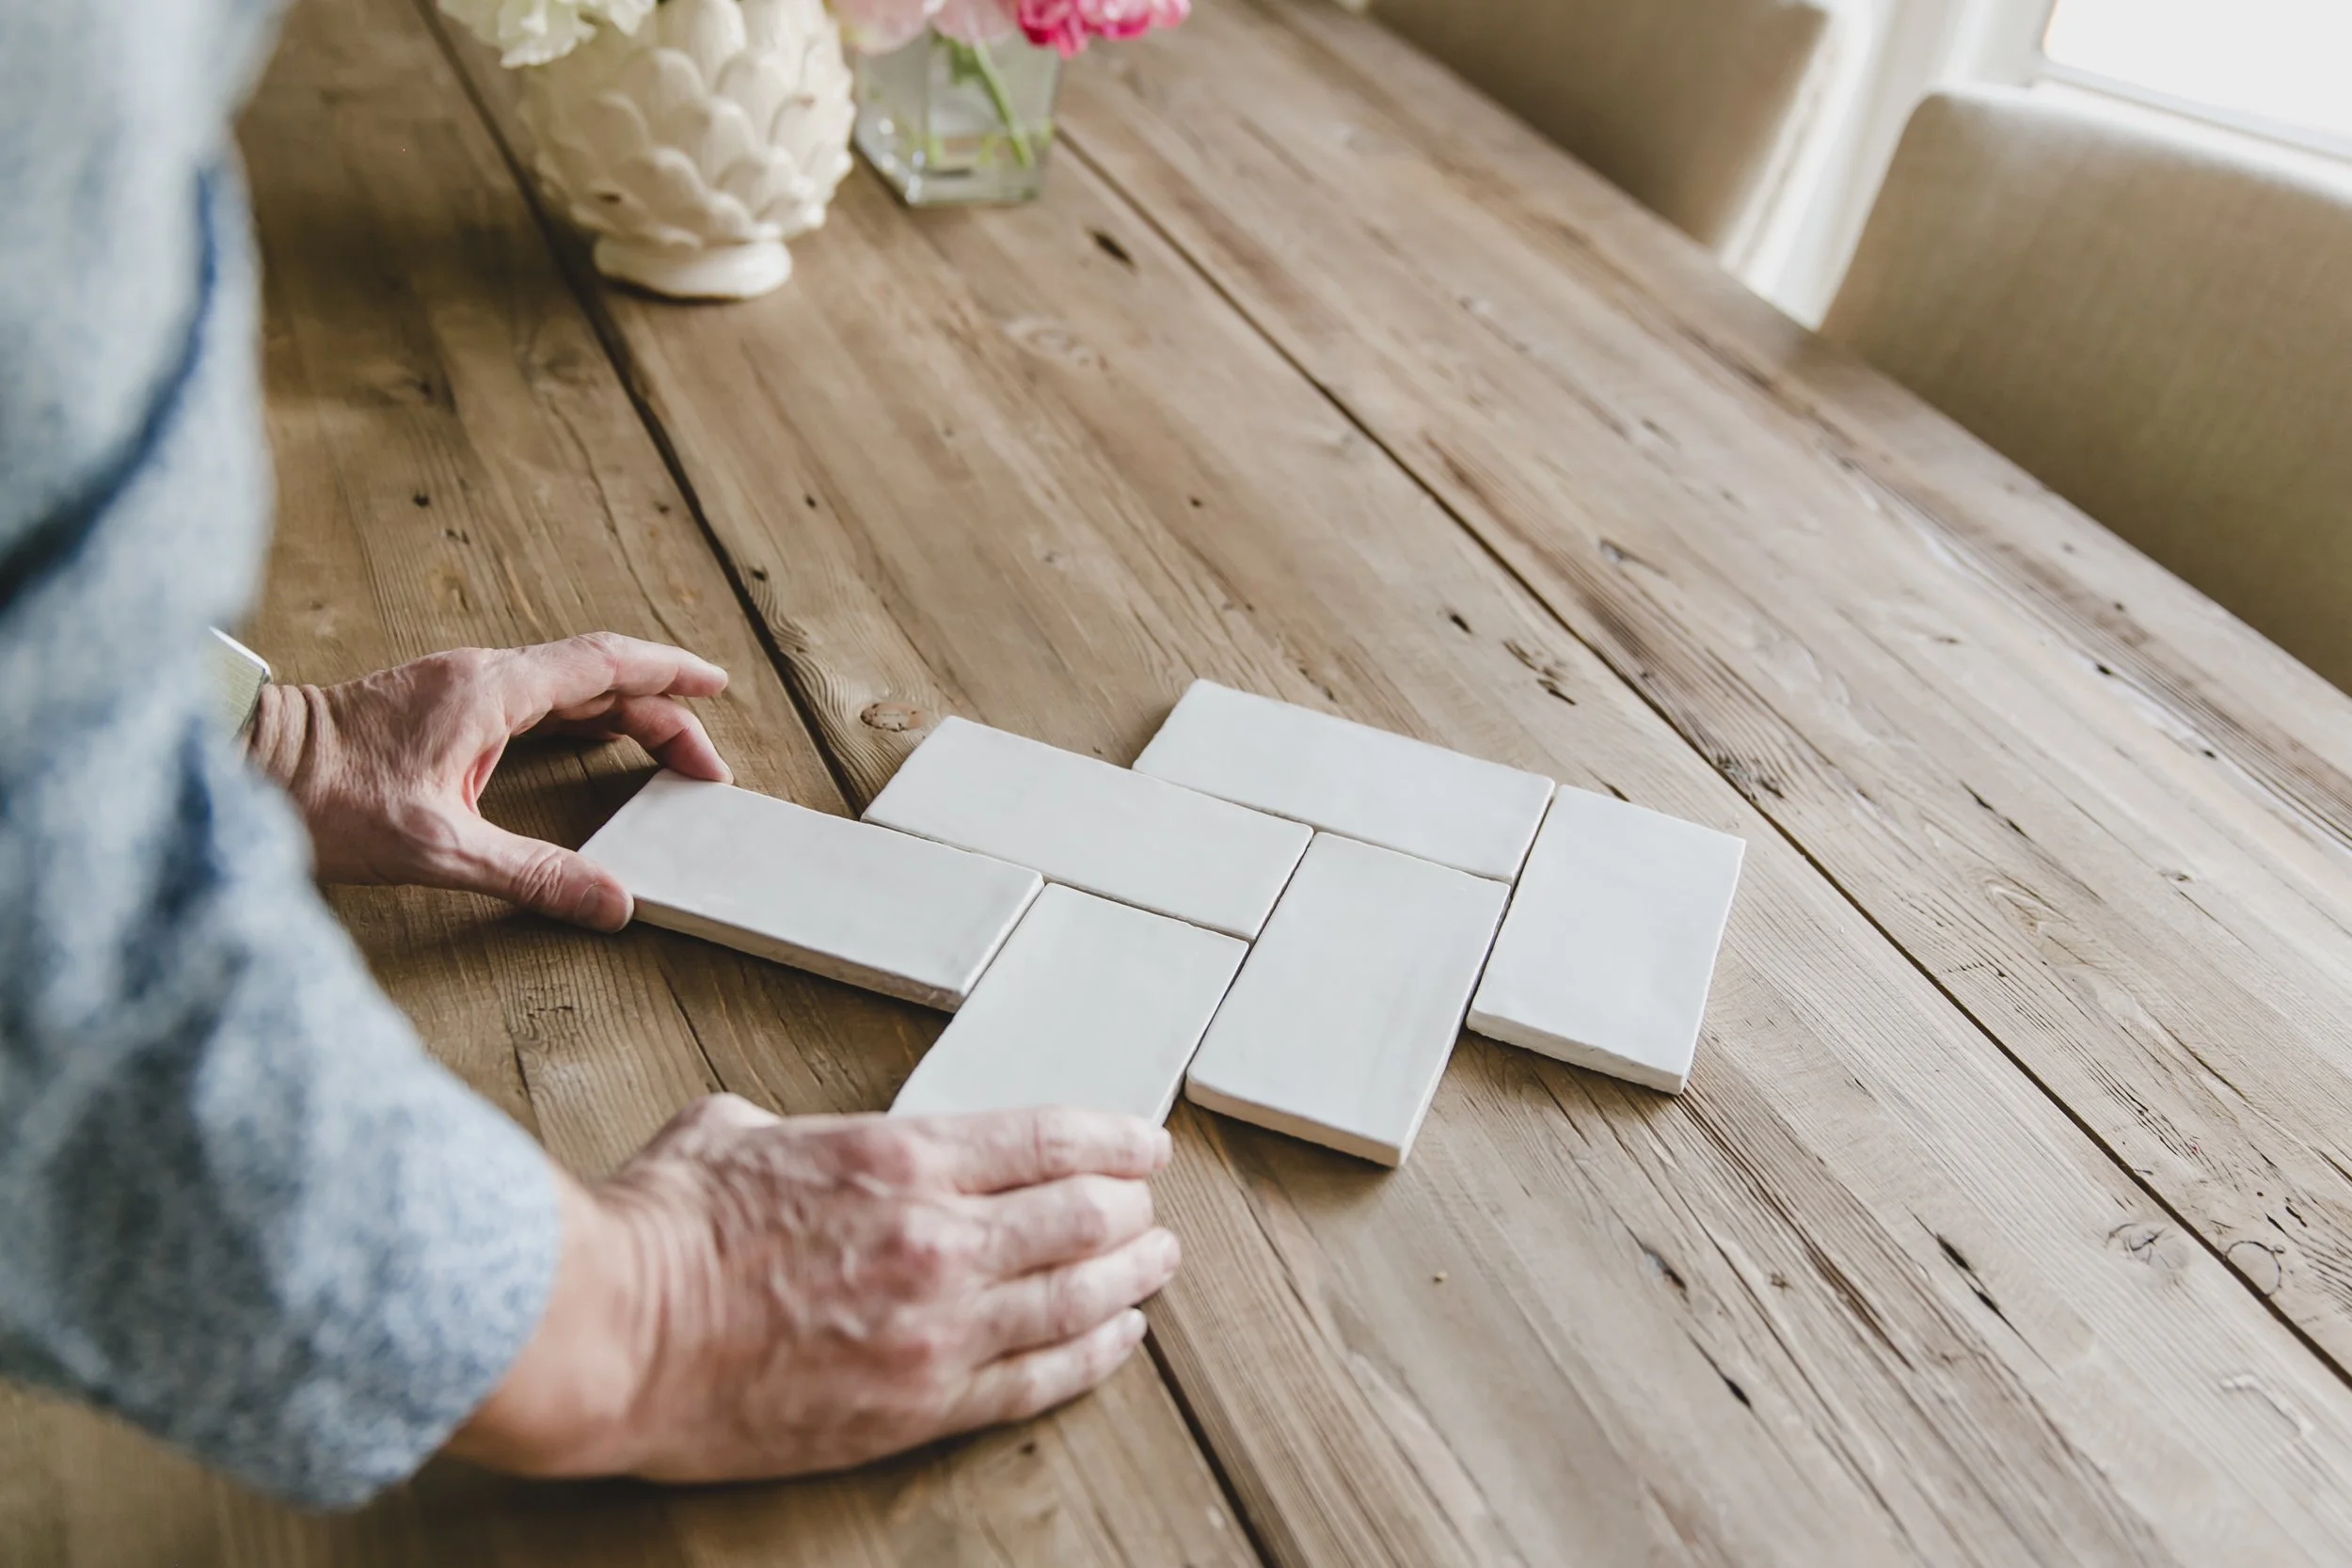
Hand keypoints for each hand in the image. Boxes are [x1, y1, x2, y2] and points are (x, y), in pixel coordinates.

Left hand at [248, 632, 729, 929]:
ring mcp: (455, 686)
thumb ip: (534, 874)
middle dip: (660, 711)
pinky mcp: (436, 706)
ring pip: (563, 685)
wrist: (241, 770)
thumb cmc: (323, 799)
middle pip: (595, 677)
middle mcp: (478, 675)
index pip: (605, 665)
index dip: (670, 674)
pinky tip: (586, 743)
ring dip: (621, 712)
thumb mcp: (439, 848)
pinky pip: (531, 697)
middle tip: (702, 763)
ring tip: (663, 751)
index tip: (717, 684)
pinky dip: (579, 716)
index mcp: (491, 690)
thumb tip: (610, 902)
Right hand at [451, 1098, 1179, 1481]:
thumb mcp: (730, 1130)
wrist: (613, 1332)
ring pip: (1075, 1299)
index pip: (1048, 1140)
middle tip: (1149, 1208)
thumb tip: (782, 1137)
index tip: (1141, 1143)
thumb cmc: (659, 1232)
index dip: (1113, 1139)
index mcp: (899, 1158)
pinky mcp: (914, 1405)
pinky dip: (1090, 1357)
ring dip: (1130, 1278)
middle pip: (1082, 1217)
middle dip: (1129, 1209)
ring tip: (1155, 1267)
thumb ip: (787, 1130)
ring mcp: (935, 1328)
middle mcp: (937, 1238)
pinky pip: (1034, 1380)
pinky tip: (1116, 1339)